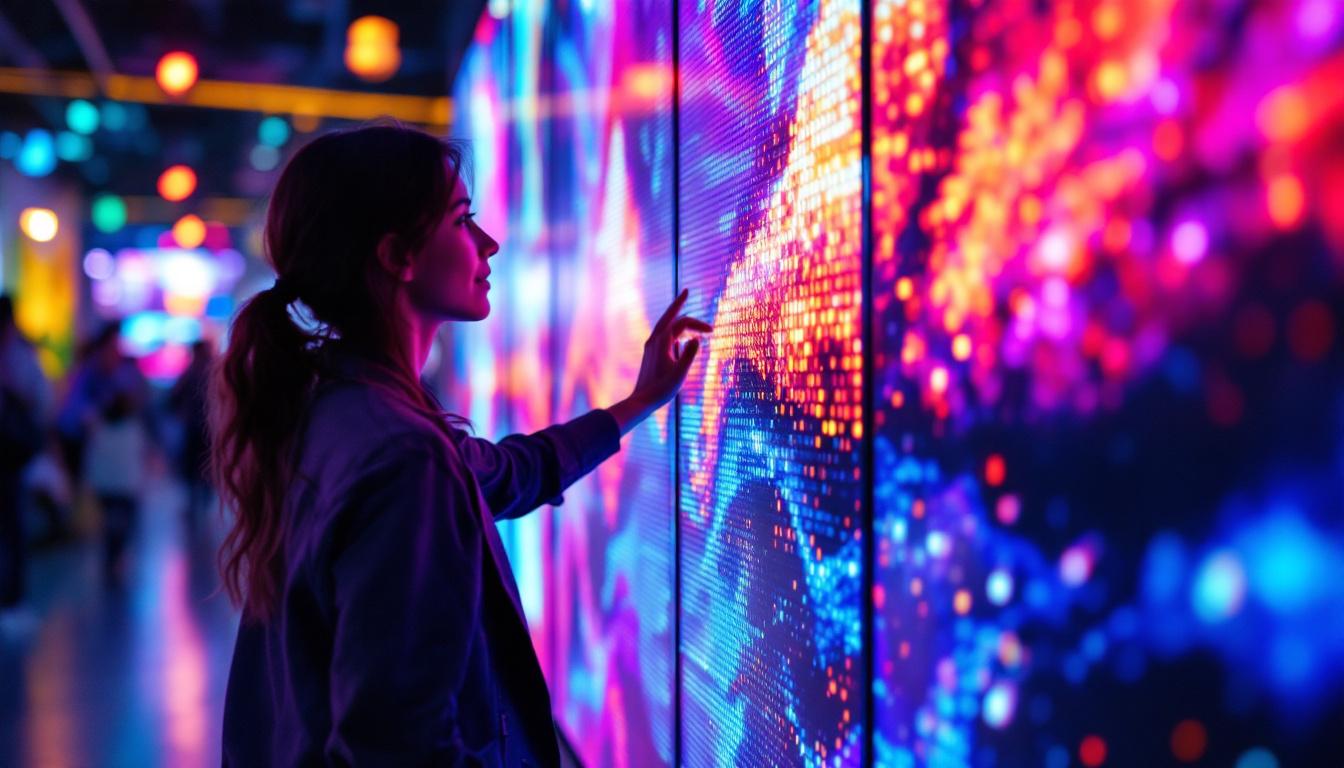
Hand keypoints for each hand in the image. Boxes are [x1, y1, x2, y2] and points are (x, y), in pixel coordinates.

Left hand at [607, 288, 711, 434]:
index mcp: (662, 341)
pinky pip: (663, 335)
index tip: (711, 332)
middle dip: (679, 303)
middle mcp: (654, 340)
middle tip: (687, 291)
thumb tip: (697, 338)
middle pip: (668, 316)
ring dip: (677, 318)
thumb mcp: (680, 374)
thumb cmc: (662, 389)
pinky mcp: (650, 353)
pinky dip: (674, 331)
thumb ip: (689, 355)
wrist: (642, 401)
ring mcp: (651, 346)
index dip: (698, 324)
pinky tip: (681, 338)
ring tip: (688, 316)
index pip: (682, 323)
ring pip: (665, 325)